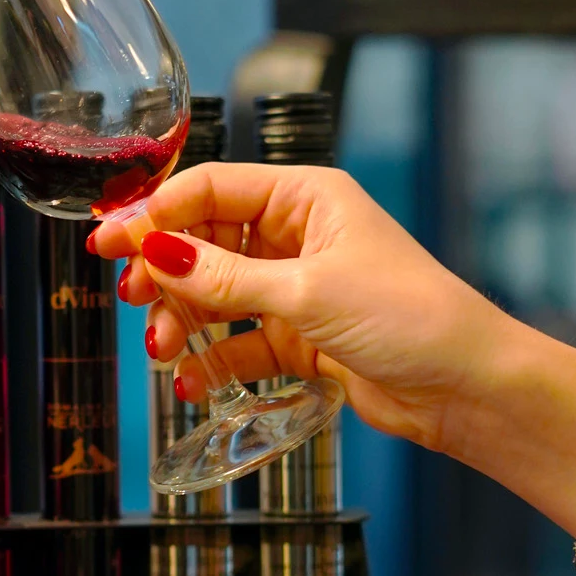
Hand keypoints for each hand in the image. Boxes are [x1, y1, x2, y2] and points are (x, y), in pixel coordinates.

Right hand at [91, 162, 515, 454]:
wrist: (467, 387)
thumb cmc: (411, 316)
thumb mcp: (306, 292)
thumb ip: (225, 277)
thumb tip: (156, 253)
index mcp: (307, 197)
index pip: (211, 189)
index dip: (154, 213)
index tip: (108, 240)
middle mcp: (300, 235)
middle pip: (206, 240)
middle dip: (165, 270)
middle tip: (132, 296)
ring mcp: (299, 286)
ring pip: (218, 292)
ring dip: (185, 319)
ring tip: (165, 350)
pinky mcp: (303, 336)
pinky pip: (241, 340)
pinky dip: (215, 358)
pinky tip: (194, 380)